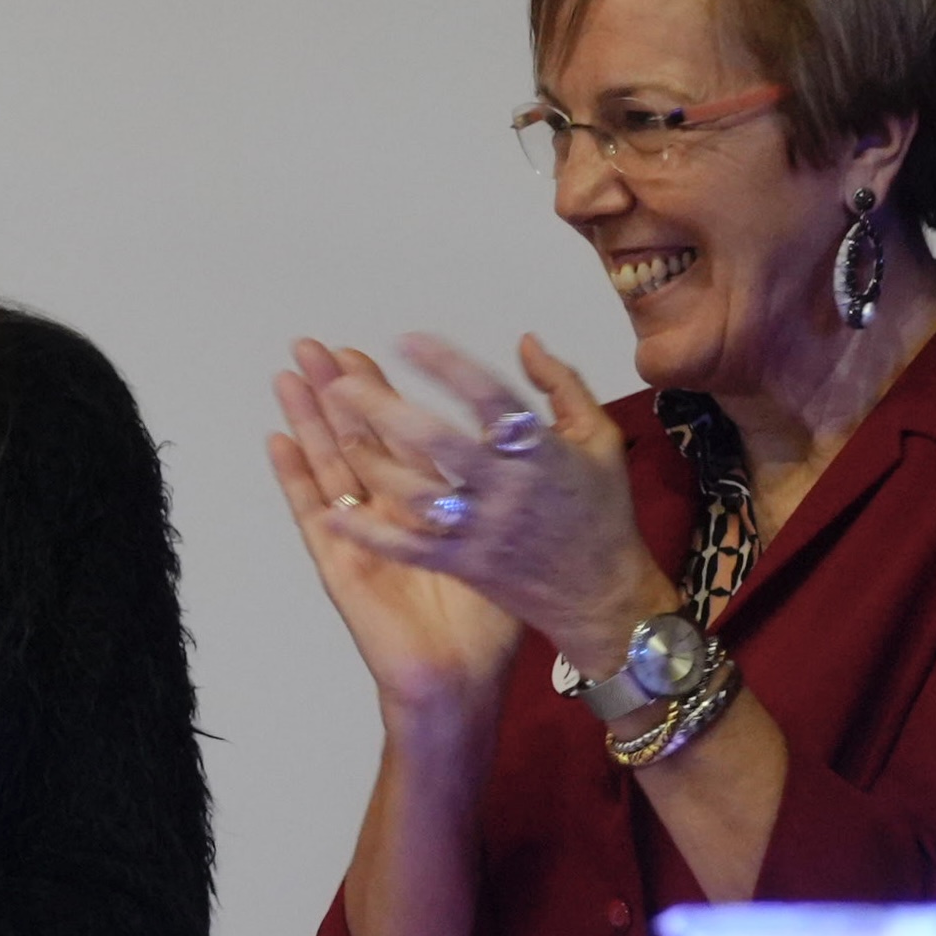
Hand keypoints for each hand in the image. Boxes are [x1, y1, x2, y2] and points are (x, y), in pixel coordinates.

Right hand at [272, 341, 526, 725]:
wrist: (459, 681)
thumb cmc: (486, 627)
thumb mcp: (511, 547)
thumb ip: (514, 493)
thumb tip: (528, 444)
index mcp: (428, 506)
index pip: (398, 436)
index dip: (381, 393)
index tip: (366, 350)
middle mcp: (388, 514)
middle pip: (354, 438)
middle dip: (335, 391)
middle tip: (313, 344)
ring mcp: (358, 536)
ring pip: (328, 464)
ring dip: (307, 418)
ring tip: (287, 375)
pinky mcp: (342, 563)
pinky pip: (314, 513)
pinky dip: (293, 477)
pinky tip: (277, 440)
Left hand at [308, 332, 678, 675]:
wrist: (603, 596)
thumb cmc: (600, 509)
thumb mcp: (599, 438)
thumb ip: (562, 385)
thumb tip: (524, 340)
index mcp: (541, 451)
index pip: (488, 397)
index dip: (446, 365)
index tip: (404, 340)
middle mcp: (507, 489)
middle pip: (436, 442)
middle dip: (384, 410)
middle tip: (340, 382)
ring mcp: (483, 531)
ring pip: (414, 493)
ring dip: (370, 462)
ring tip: (336, 433)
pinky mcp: (466, 567)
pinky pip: (410, 549)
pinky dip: (369, 533)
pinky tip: (333, 512)